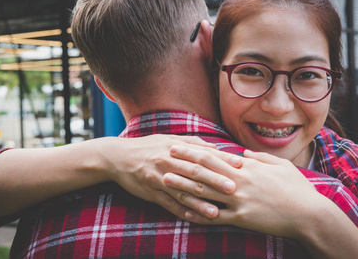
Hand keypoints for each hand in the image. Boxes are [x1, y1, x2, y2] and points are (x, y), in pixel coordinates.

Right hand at [101, 134, 242, 219]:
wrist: (118, 157)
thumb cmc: (148, 146)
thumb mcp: (169, 140)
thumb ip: (193, 144)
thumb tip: (216, 147)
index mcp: (175, 148)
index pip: (202, 154)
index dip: (222, 160)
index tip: (239, 166)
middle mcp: (168, 162)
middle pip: (195, 173)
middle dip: (215, 181)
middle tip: (233, 189)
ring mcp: (158, 179)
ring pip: (182, 192)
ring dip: (199, 202)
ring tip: (215, 212)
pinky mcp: (150, 192)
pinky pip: (167, 203)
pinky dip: (180, 211)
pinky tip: (193, 217)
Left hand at [164, 148, 321, 238]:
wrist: (309, 214)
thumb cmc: (297, 188)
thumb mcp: (280, 165)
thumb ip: (259, 157)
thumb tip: (242, 153)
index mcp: (246, 167)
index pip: (213, 156)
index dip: (193, 151)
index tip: (177, 145)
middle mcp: (238, 182)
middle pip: (203, 171)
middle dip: (181, 164)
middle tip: (163, 157)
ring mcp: (238, 201)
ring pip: (204, 193)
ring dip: (182, 186)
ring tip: (165, 180)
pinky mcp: (241, 219)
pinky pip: (215, 218)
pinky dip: (198, 215)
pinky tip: (184, 213)